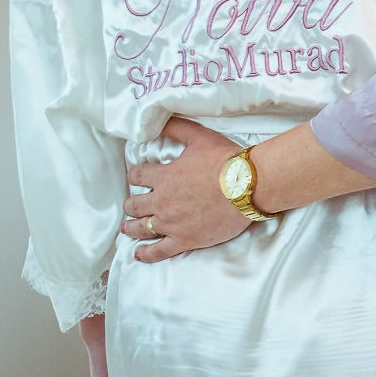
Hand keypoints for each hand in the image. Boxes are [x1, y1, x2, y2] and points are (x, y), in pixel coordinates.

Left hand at [121, 115, 249, 261]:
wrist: (248, 186)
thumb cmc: (226, 161)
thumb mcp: (200, 137)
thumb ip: (177, 129)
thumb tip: (160, 122)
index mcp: (164, 177)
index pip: (138, 176)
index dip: (135, 175)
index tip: (136, 177)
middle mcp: (162, 202)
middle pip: (135, 205)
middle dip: (131, 204)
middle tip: (132, 205)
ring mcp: (172, 223)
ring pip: (142, 228)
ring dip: (131, 227)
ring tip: (127, 228)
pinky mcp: (185, 240)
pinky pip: (159, 251)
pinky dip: (146, 253)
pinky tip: (139, 254)